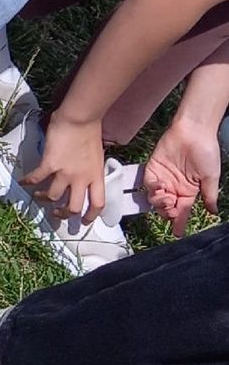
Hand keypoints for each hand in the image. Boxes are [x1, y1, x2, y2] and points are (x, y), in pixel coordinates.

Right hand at [24, 110, 107, 221]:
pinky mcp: (50, 164)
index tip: (83, 222)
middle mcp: (81, 178)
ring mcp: (65, 173)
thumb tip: (82, 177)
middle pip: (73, 208)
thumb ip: (90, 169)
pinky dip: (28, 182)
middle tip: (56, 214)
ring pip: (53, 197)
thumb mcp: (96, 155)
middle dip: (63, 215)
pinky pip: (36, 179)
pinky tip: (23, 182)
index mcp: (96, 176)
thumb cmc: (90, 131)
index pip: (97, 204)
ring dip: (44, 198)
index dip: (90, 217)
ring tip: (39, 195)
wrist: (80, 118)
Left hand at [143, 114, 220, 237]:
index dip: (179, 222)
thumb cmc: (206, 152)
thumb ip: (209, 195)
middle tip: (172, 208)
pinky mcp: (153, 169)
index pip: (182, 211)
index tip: (177, 233)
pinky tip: (160, 187)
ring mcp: (163, 178)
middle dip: (167, 212)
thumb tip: (213, 212)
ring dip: (160, 203)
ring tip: (167, 197)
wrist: (194, 131)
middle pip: (166, 208)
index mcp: (189, 191)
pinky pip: (149, 184)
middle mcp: (175, 187)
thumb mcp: (211, 177)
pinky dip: (153, 189)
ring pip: (156, 199)